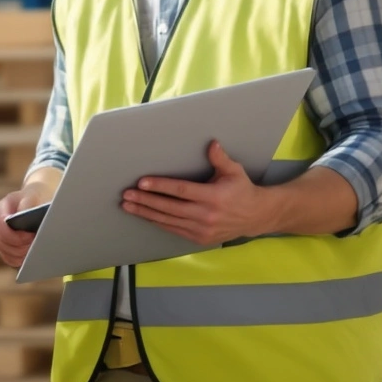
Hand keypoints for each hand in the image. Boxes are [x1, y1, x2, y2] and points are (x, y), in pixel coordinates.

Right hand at [0, 173, 58, 267]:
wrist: (33, 201)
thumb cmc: (34, 198)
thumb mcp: (32, 196)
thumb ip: (26, 206)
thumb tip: (23, 218)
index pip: (2, 225)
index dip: (16, 234)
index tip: (31, 236)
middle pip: (2, 241)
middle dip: (19, 247)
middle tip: (35, 247)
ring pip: (4, 251)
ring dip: (19, 254)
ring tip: (33, 253)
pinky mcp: (1, 246)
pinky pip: (7, 258)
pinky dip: (18, 260)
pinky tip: (28, 259)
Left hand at [122, 141, 273, 246]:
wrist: (255, 217)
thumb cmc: (242, 190)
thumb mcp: (234, 171)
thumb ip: (220, 158)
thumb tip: (211, 143)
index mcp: (214, 197)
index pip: (181, 191)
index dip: (160, 186)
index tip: (142, 182)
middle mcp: (206, 215)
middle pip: (169, 208)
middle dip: (146, 201)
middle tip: (127, 195)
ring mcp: (202, 230)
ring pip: (168, 221)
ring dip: (146, 213)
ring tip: (128, 206)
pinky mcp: (199, 238)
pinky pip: (174, 230)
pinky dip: (158, 223)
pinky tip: (145, 216)